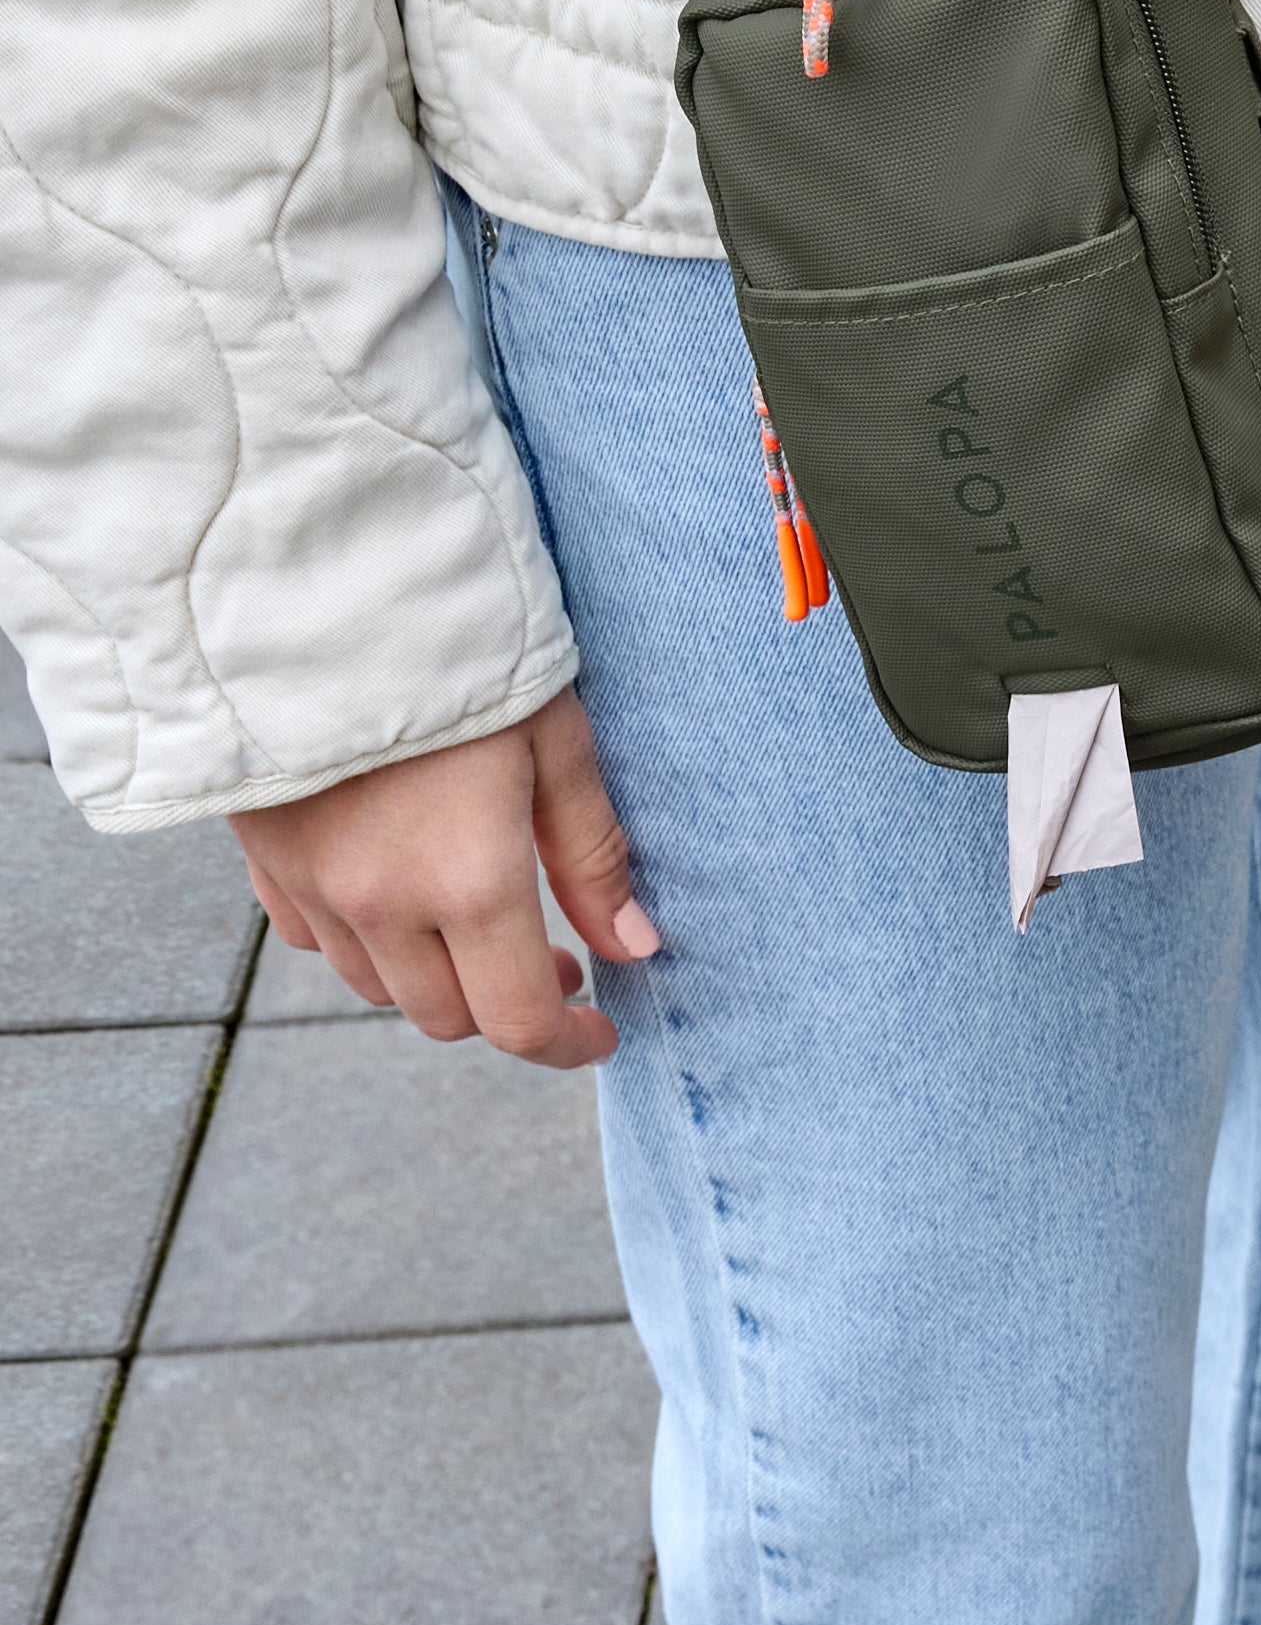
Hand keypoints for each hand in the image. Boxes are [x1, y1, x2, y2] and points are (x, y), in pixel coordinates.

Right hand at [234, 687, 656, 1069]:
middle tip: (554, 960)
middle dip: (504, 1007)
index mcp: (468, 881)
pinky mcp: (261, 854)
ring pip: (378, 985)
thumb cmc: (452, 646)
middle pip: (445, 1017)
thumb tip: (634, 946)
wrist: (306, 581)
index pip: (517, 1021)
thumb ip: (591, 852)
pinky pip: (313, 937)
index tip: (598, 1027)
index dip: (566, 1043)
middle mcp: (381, 902)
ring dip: (435, 976)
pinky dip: (362, 937)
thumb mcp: (552, 737)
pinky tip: (392, 890)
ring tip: (473, 923)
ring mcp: (312, 884)